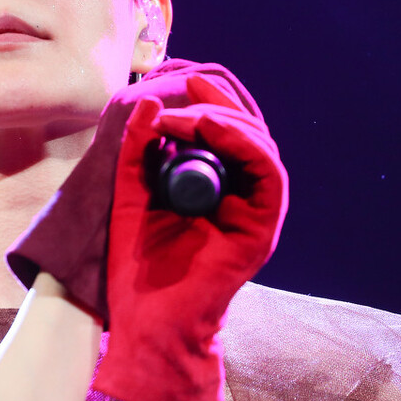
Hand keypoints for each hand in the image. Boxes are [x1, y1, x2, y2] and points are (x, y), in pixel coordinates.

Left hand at [92, 72, 287, 400]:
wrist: (145, 319)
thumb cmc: (137, 266)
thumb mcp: (131, 191)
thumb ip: (138, 149)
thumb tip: (149, 102)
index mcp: (213, 186)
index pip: (223, 130)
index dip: (208, 100)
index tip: (180, 81)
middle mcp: (239, 194)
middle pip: (246, 130)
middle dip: (217, 102)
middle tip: (184, 90)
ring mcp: (255, 209)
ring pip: (260, 145)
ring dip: (226, 119)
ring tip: (187, 114)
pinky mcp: (263, 225)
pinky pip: (268, 173)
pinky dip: (244, 144)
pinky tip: (210, 128)